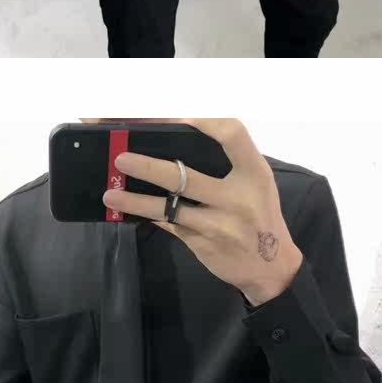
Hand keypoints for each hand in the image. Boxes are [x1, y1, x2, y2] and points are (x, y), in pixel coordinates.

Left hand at [102, 119, 302, 304]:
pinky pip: (167, 225)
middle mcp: (237, 197)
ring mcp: (218, 224)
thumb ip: (228, 158)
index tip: (177, 115)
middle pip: (187, 177)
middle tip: (120, 156)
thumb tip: (177, 130)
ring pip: (168, 208)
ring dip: (135, 201)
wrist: (271, 267)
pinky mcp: (201, 244)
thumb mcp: (255, 180)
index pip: (232, 134)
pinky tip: (123, 210)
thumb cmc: (259, 211)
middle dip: (149, 166)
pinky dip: (144, 215)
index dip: (205, 121)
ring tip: (110, 194)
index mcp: (254, 171)